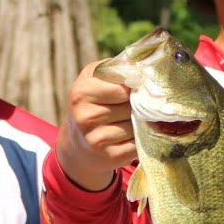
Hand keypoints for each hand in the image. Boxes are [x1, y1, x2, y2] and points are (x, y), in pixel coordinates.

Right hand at [56, 59, 136, 190]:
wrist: (78, 141)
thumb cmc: (92, 101)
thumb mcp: (95, 76)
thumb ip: (117, 67)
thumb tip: (145, 67)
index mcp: (81, 92)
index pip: (123, 88)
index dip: (134, 87)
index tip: (137, 87)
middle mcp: (86, 117)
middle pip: (131, 106)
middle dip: (138, 104)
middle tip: (132, 104)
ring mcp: (97, 139)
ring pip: (136, 125)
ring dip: (140, 121)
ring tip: (129, 119)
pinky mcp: (111, 156)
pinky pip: (139, 143)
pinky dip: (141, 138)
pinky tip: (131, 134)